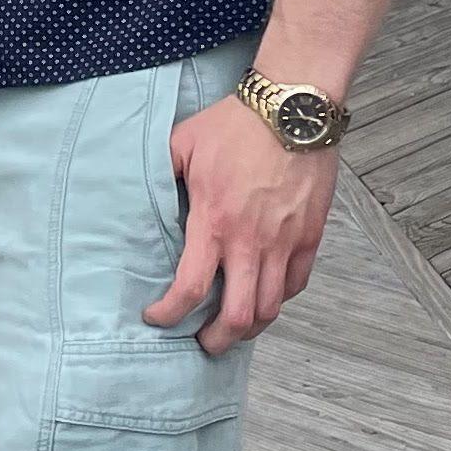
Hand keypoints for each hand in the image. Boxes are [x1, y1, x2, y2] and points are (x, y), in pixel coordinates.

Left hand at [147, 91, 336, 356]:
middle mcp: (251, 241)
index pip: (190, 288)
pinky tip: (265, 295)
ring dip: (250, 327)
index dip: (169, 314)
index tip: (158, 317)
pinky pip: (297, 284)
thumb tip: (141, 194)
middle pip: (238, 316)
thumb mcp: (181, 144)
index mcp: (214, 222)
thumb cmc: (236, 123)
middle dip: (217, 340)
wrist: (292, 108)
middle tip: (203, 342)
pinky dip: (280, 298)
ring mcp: (284, 242)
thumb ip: (161, 176)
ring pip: (270, 308)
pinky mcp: (309, 235)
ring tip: (234, 328)